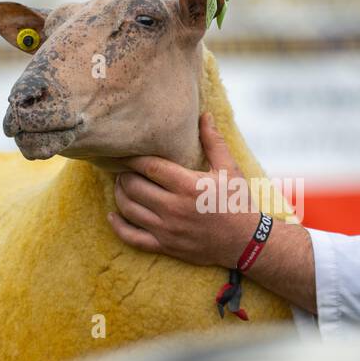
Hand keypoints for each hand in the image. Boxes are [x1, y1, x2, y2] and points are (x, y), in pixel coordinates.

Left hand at [107, 113, 259, 266]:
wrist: (246, 243)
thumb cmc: (238, 203)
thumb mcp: (230, 170)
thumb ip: (213, 142)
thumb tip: (204, 114)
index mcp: (188, 185)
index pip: (149, 166)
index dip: (132, 156)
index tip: (124, 149)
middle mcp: (174, 208)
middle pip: (133, 186)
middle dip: (123, 174)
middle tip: (122, 166)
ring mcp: (167, 229)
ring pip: (129, 209)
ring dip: (120, 194)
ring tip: (121, 184)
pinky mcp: (165, 246)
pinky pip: (132, 237)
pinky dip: (118, 226)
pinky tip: (112, 215)